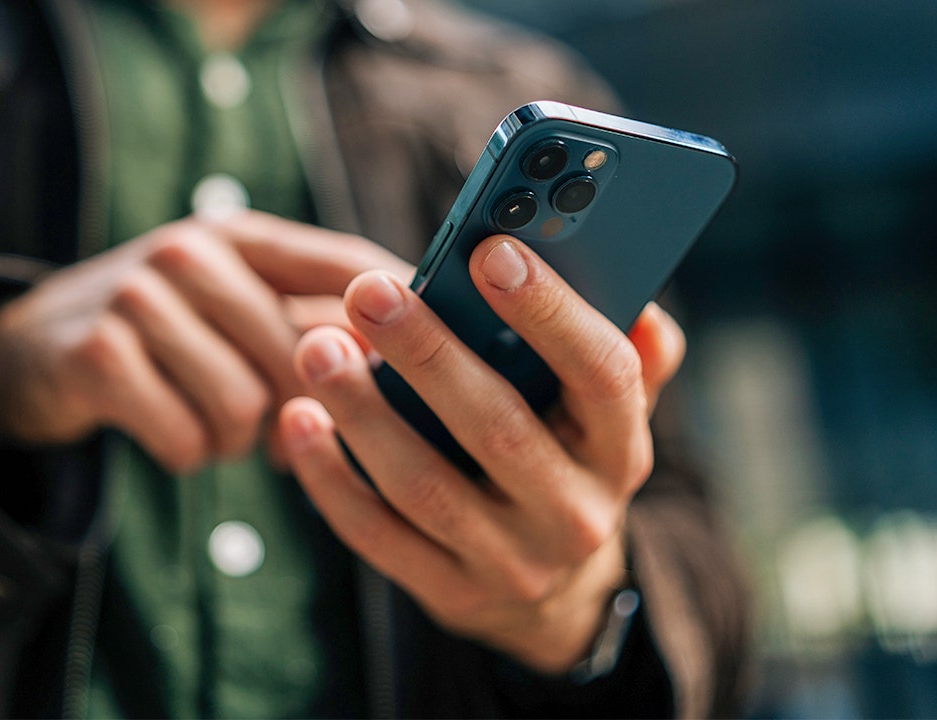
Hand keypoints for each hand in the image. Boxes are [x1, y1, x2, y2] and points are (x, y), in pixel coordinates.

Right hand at [0, 211, 407, 471]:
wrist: (26, 351)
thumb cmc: (158, 335)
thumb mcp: (229, 306)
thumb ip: (306, 322)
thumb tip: (410, 368)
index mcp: (241, 235)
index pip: (349, 264)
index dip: (400, 314)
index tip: (442, 361)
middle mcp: (192, 250)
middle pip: (303, 354)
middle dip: (300, 411)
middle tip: (279, 430)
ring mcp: (139, 296)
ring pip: (246, 405)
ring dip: (237, 440)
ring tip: (215, 427)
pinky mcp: (98, 354)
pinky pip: (187, 437)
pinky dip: (188, 453)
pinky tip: (171, 433)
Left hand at [279, 234, 684, 672]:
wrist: (551, 596)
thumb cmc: (564, 464)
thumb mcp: (606, 417)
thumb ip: (628, 357)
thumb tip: (637, 301)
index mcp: (621, 450)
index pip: (602, 375)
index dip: (549, 312)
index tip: (489, 251)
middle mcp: (575, 513)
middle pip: (498, 426)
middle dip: (427, 352)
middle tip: (369, 291)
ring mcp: (510, 562)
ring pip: (424, 483)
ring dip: (363, 412)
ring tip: (317, 347)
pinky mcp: (448, 593)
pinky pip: (377, 533)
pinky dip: (331, 476)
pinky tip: (299, 419)